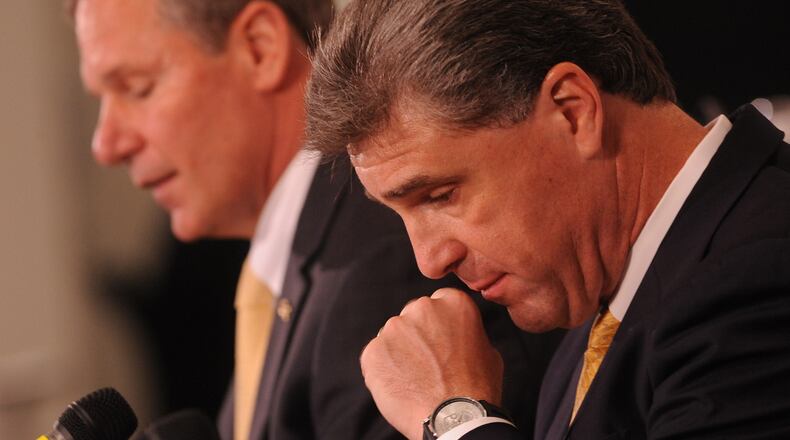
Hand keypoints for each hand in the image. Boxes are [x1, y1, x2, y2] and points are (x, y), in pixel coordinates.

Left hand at [360, 288, 503, 439]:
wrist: (454, 418)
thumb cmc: (476, 388)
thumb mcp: (487, 350)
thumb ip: (466, 332)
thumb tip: (455, 335)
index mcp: (453, 302)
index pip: (438, 303)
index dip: (439, 326)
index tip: (441, 343)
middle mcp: (421, 308)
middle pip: (413, 316)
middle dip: (418, 336)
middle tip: (429, 364)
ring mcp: (394, 328)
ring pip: (393, 336)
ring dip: (400, 352)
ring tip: (416, 379)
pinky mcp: (373, 350)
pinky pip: (376, 356)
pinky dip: (384, 370)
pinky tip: (401, 387)